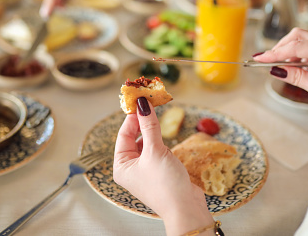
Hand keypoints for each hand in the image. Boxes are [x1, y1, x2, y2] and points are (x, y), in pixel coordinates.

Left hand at [113, 98, 213, 234]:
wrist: (186, 208)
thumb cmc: (165, 184)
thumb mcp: (155, 150)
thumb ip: (149, 125)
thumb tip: (143, 104)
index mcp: (121, 166)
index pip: (123, 134)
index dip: (132, 117)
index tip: (141, 100)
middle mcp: (131, 168)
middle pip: (134, 137)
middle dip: (143, 123)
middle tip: (151, 105)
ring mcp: (145, 170)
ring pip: (147, 143)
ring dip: (154, 133)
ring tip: (159, 122)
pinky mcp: (159, 171)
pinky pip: (157, 151)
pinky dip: (162, 144)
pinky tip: (167, 145)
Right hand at [254, 28, 307, 146]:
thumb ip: (297, 77)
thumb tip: (276, 70)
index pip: (296, 46)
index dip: (275, 52)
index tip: (259, 58)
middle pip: (298, 37)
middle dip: (280, 48)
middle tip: (266, 61)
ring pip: (302, 43)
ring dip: (289, 53)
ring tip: (278, 68)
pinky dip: (297, 58)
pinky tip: (292, 69)